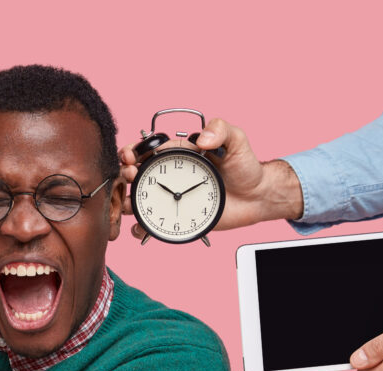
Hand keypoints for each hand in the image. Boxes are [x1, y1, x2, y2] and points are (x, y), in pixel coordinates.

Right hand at [119, 119, 304, 239]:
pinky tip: (141, 228)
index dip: (133, 151)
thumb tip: (203, 138)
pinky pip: (153, 223)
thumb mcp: (236, 141)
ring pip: (139, 199)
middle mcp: (171, 175)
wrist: (256, 197)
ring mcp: (172, 197)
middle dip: (125, 175)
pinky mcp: (177, 216)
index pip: (148, 150)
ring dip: (127, 201)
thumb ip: (221, 130)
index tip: (130, 156)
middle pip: (137, 175)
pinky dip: (141, 228)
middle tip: (131, 176)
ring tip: (128, 204)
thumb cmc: (245, 167)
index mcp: (179, 154)